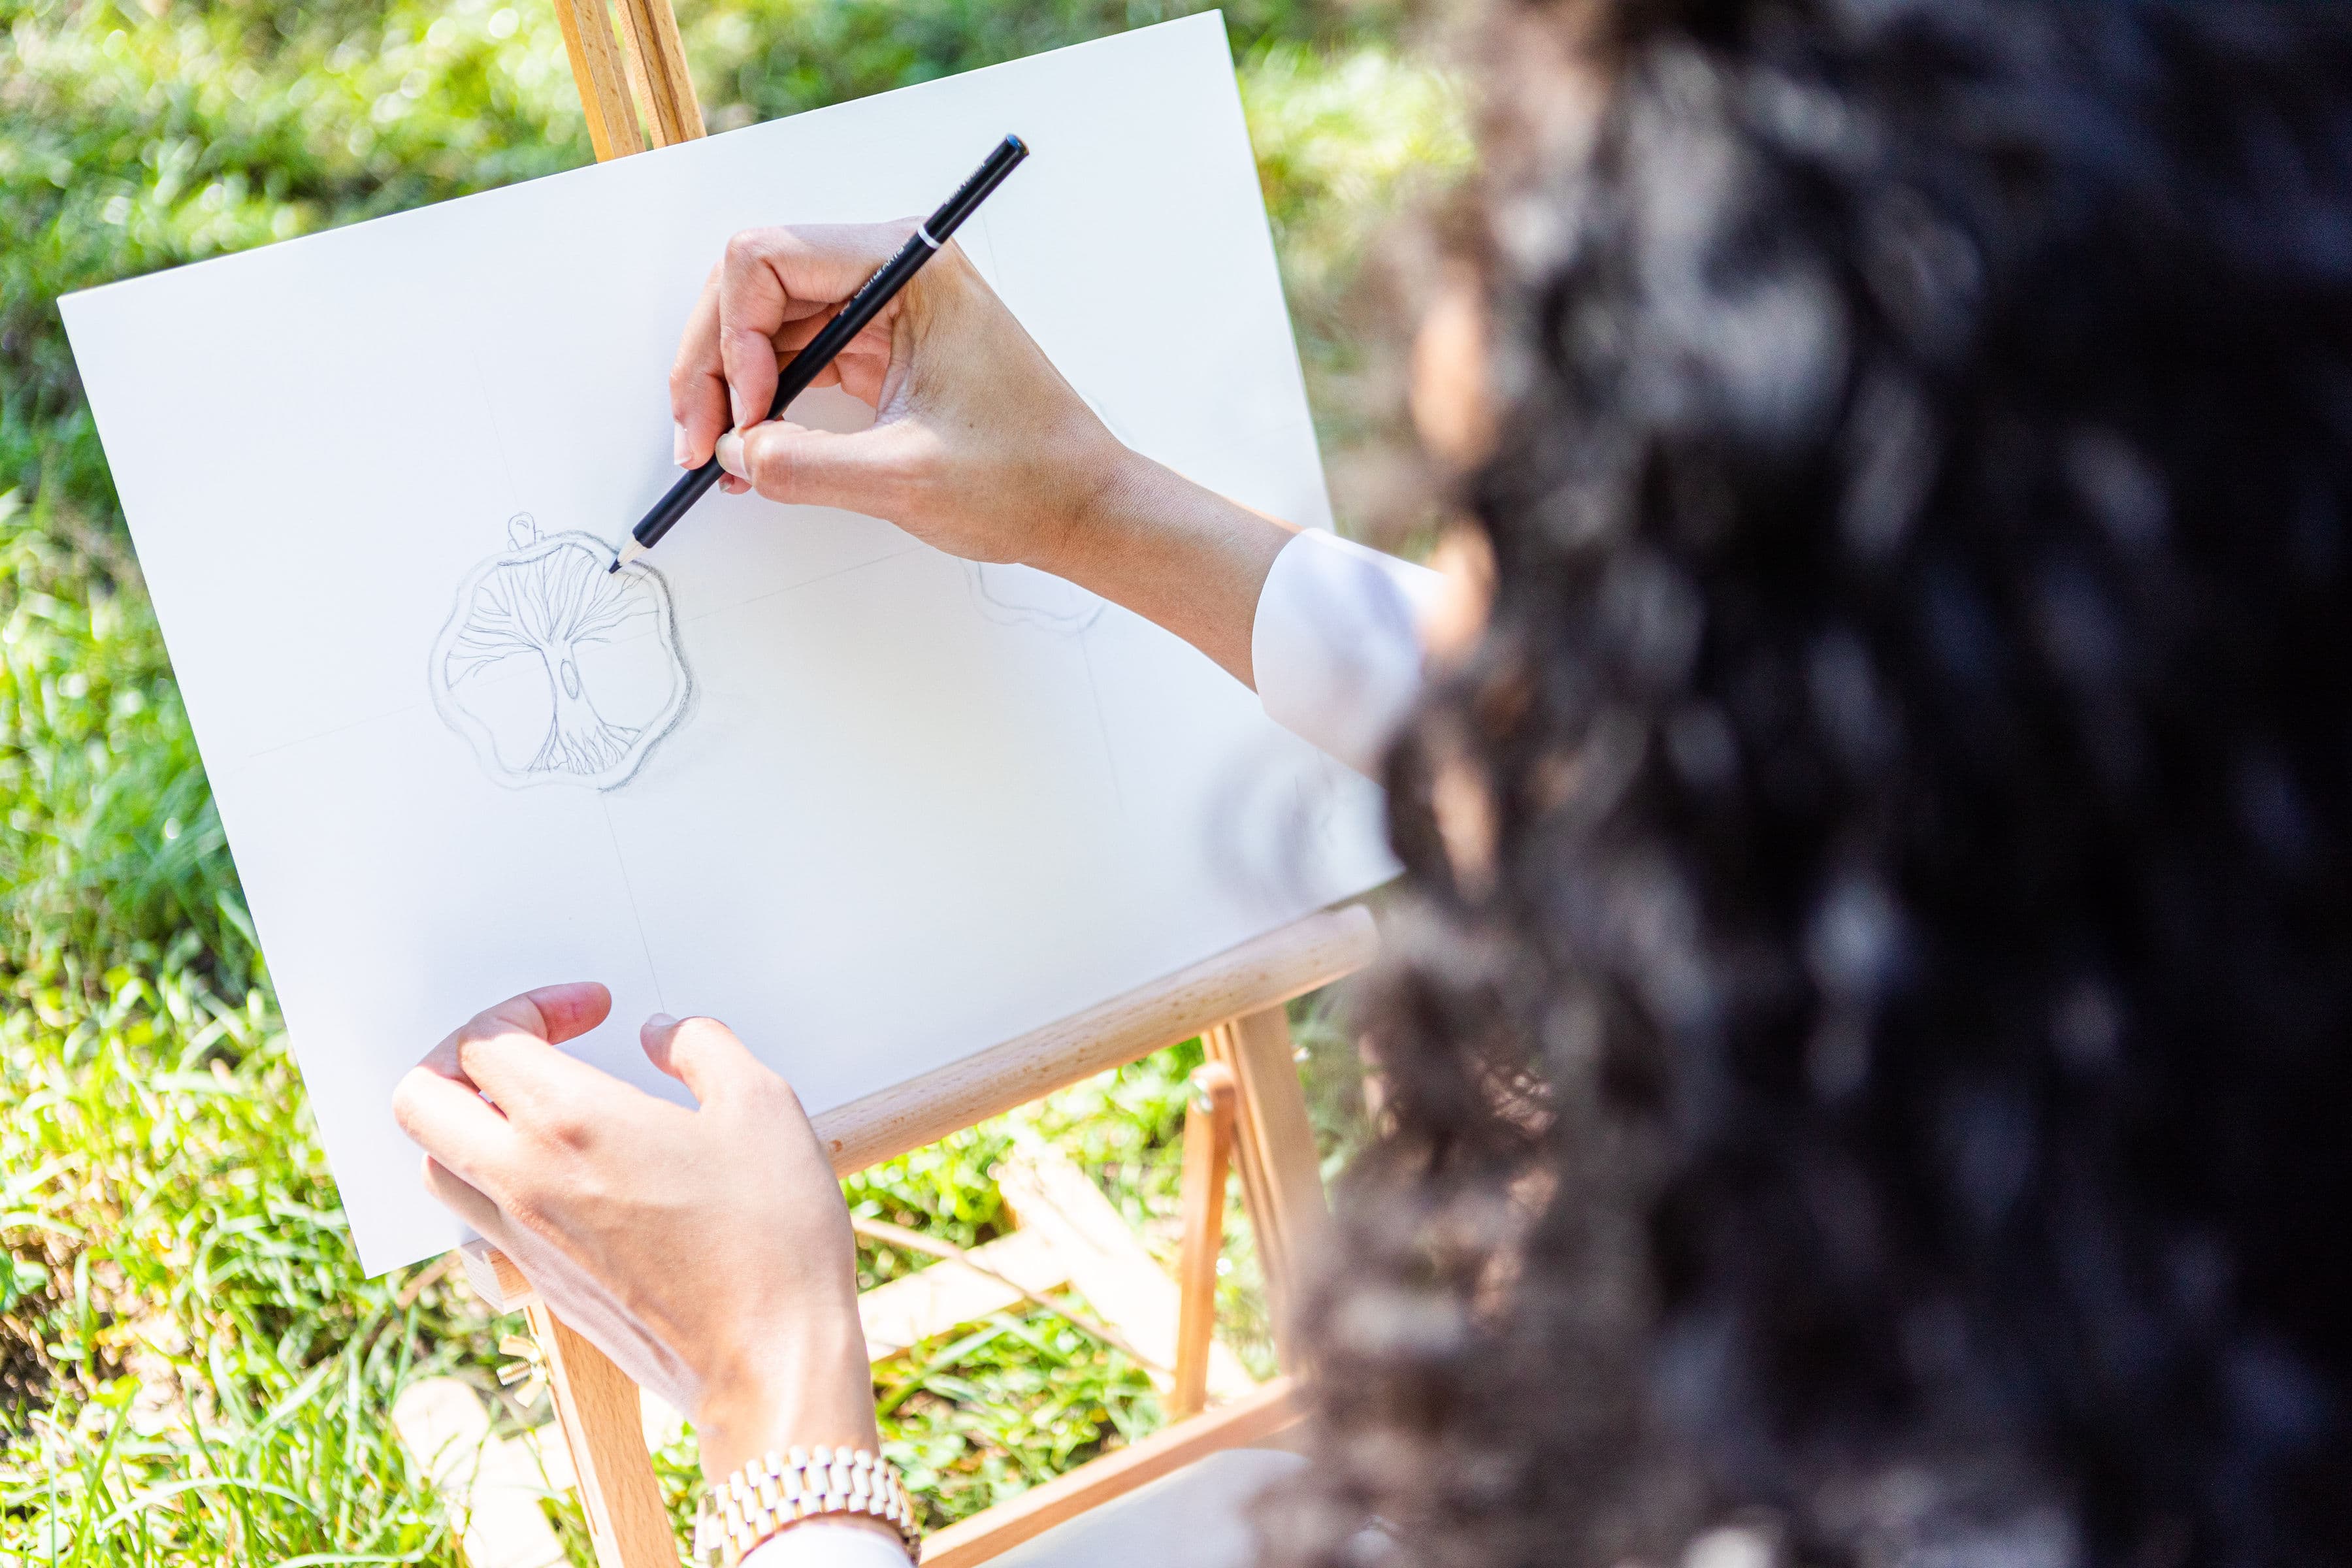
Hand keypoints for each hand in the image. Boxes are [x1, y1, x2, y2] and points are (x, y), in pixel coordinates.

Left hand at [391, 985, 877, 1480]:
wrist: (769, 1361)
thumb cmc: (771, 1234)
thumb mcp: (762, 1104)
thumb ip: (700, 1046)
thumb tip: (659, 1034)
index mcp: (569, 1124)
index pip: (486, 1041)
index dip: (534, 1006)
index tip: (595, 1010)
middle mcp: (524, 1181)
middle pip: (420, 1100)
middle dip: (461, 1056)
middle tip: (529, 1047)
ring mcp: (525, 1241)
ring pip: (437, 1166)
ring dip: (468, 1121)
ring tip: (538, 1108)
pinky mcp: (541, 1286)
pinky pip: (480, 1218)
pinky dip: (496, 1179)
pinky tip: (567, 1173)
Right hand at [670, 221, 1127, 572]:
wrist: (1082, 506)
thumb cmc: (1026, 479)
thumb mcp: (903, 479)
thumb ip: (802, 464)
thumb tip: (732, 455)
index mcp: (910, 269)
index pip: (765, 257)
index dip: (731, 336)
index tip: (744, 415)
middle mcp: (893, 272)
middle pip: (754, 286)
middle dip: (716, 363)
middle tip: (698, 442)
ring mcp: (885, 307)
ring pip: (766, 324)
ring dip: (733, 386)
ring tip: (717, 457)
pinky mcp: (882, 347)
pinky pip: (798, 357)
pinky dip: (765, 400)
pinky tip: (749, 450)